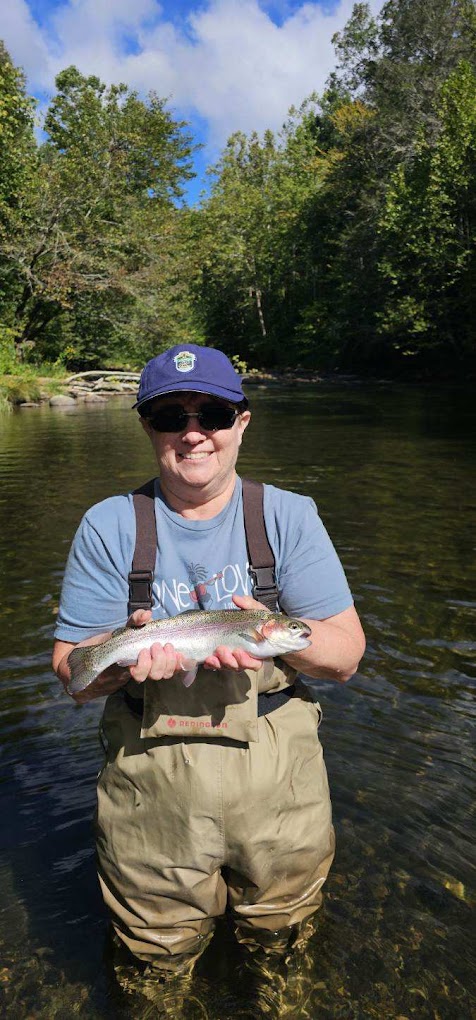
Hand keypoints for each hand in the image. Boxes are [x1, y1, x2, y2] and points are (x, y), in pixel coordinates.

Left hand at [61, 608, 184, 702]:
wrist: (85, 655)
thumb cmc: (110, 642)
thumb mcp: (125, 629)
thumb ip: (136, 620)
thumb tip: (147, 614)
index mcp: (153, 659)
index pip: (174, 668)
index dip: (180, 664)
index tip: (181, 654)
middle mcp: (146, 669)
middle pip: (164, 673)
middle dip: (166, 660)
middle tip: (158, 646)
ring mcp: (135, 673)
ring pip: (152, 675)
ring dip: (153, 663)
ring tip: (146, 650)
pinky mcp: (123, 676)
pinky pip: (137, 675)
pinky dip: (140, 666)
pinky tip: (137, 658)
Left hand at [202, 593, 266, 671]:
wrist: (256, 627)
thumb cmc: (259, 621)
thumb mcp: (258, 611)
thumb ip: (249, 605)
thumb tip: (235, 597)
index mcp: (258, 652)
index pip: (255, 664)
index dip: (247, 661)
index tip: (238, 651)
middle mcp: (245, 659)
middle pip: (238, 667)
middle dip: (228, 661)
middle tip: (221, 649)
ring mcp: (234, 660)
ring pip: (227, 667)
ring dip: (219, 663)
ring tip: (211, 657)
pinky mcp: (224, 659)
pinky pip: (217, 666)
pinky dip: (212, 665)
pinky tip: (206, 661)